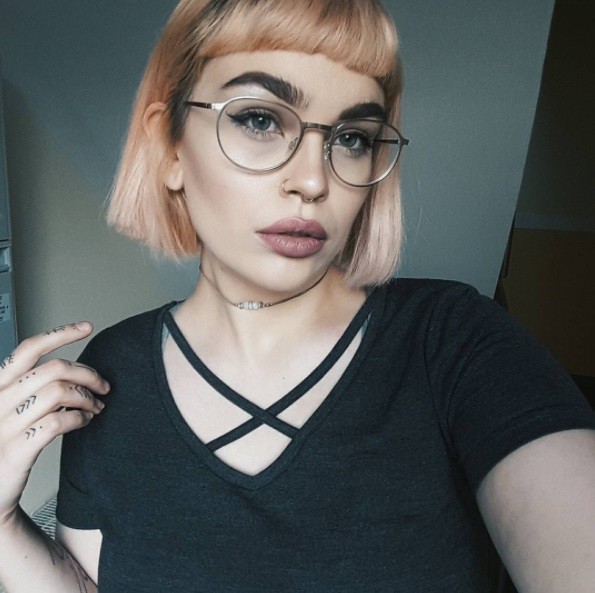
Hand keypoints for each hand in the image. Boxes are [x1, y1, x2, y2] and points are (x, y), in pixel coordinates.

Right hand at [0, 322, 109, 524]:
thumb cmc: (6, 444)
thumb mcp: (12, 409)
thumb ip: (34, 388)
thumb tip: (76, 372)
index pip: (28, 349)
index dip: (60, 334)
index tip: (87, 327)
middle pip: (54, 369)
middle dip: (88, 373)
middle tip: (104, 386)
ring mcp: (4, 425)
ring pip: (60, 392)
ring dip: (87, 397)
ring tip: (95, 408)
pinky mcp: (16, 450)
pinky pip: (58, 422)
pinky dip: (79, 418)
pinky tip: (84, 422)